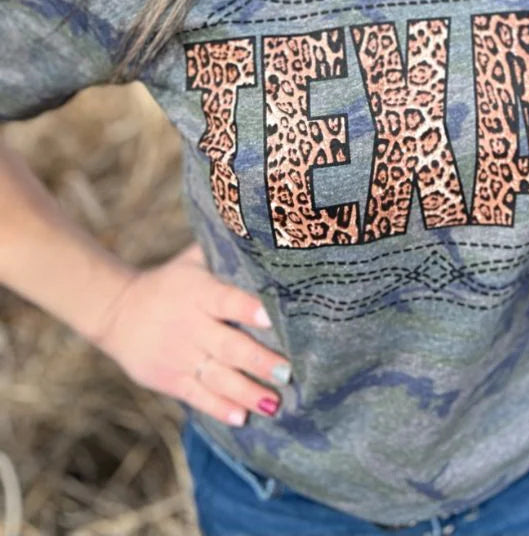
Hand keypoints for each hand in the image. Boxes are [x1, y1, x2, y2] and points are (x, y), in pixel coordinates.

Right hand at [93, 241, 290, 425]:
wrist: (116, 310)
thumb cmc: (170, 281)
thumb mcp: (192, 260)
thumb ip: (223, 252)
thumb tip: (262, 234)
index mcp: (198, 292)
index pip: (226, 300)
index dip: (249, 309)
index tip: (274, 319)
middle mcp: (190, 325)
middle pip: (229, 346)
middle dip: (260, 361)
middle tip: (288, 372)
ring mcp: (179, 355)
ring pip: (218, 377)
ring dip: (247, 392)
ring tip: (275, 404)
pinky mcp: (169, 379)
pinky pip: (197, 396)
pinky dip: (220, 408)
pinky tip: (242, 417)